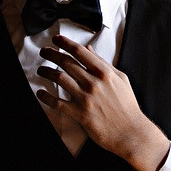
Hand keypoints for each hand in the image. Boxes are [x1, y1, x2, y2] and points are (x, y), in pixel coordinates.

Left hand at [38, 36, 170, 170]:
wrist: (130, 131)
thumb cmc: (127, 106)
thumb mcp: (120, 79)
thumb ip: (103, 63)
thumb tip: (89, 49)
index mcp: (104, 72)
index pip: (80, 51)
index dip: (65, 43)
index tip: (56, 39)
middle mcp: (93, 83)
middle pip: (66, 62)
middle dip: (52, 54)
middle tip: (44, 51)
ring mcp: (85, 98)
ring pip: (59, 78)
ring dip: (46, 72)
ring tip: (41, 70)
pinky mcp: (79, 113)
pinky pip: (57, 102)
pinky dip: (46, 97)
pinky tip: (40, 93)